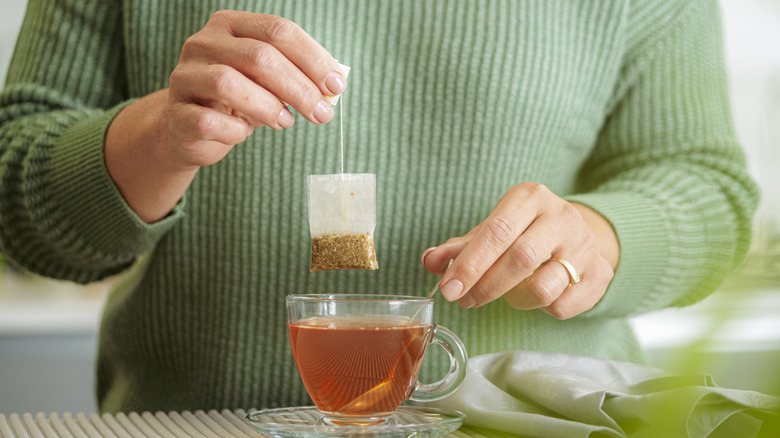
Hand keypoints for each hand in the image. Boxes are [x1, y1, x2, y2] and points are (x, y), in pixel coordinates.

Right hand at [106, 11, 345, 222]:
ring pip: (229, 83)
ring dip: (268, 107)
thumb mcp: (268, 81)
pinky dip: (235, 131)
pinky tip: (245, 133)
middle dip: (300, 88)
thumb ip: (296, 76)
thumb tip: (332, 87)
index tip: (336, 86)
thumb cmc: (240, 100)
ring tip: (286, 122)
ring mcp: (184, 76)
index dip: (313, 59)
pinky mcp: (175, 112)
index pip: (278, 31)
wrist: (192, 128)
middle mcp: (203, 43)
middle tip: (322, 114)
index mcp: (231, 25)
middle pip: (260, 56)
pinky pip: (208, 121)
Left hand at [421, 182, 618, 318]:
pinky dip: (541, 310)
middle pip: (520, 259)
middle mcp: (562, 217)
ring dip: (514, 301)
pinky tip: (536, 296)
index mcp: (530, 198)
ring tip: (506, 294)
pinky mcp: (600, 274)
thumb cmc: (524, 232)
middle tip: (464, 300)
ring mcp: (585, 246)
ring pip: (542, 288)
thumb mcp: (491, 231)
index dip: (470, 263)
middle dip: (485, 286)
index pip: (497, 231)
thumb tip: (430, 261)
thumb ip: (459, 248)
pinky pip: (562, 306)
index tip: (449, 288)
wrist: (578, 234)